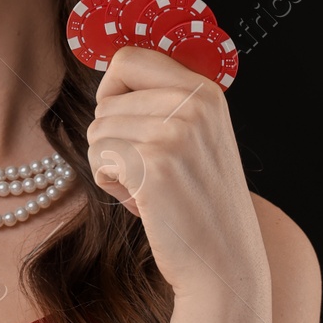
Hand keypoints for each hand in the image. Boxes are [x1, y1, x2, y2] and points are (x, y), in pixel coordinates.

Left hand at [87, 45, 267, 302]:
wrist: (225, 264)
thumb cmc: (199, 203)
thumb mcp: (198, 137)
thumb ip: (165, 101)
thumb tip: (110, 72)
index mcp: (206, 91)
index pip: (129, 58)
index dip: (112, 89)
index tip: (123, 119)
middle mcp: (194, 103)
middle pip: (105, 100)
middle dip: (111, 137)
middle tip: (148, 169)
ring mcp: (175, 132)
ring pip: (97, 131)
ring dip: (112, 165)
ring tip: (150, 187)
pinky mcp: (154, 165)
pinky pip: (99, 160)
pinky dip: (112, 186)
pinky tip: (146, 204)